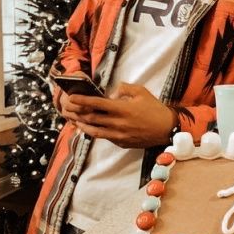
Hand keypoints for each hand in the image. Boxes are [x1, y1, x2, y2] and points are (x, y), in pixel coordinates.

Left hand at [61, 82, 176, 147]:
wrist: (167, 129)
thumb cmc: (154, 109)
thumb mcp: (141, 92)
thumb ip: (124, 89)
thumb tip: (111, 93)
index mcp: (122, 108)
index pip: (97, 104)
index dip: (82, 101)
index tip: (71, 98)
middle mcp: (118, 123)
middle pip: (91, 118)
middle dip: (76, 113)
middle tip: (66, 109)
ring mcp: (119, 135)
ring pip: (94, 131)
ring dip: (81, 125)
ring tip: (72, 120)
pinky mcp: (121, 143)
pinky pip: (104, 137)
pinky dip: (94, 133)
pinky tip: (88, 129)